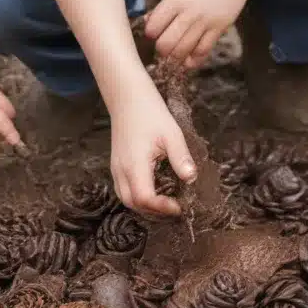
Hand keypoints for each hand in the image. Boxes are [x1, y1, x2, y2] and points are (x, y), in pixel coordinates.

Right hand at [109, 78, 196, 215]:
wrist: (127, 97)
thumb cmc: (150, 112)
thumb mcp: (171, 133)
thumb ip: (180, 158)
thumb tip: (191, 179)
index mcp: (135, 164)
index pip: (145, 198)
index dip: (163, 207)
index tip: (181, 206)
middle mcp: (121, 170)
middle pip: (133, 204)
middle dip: (154, 211)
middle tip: (176, 207)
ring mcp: (116, 168)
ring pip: (126, 198)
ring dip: (145, 206)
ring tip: (167, 201)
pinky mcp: (116, 164)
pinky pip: (123, 189)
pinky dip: (138, 196)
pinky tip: (154, 189)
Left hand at [145, 0, 254, 69]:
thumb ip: (166, 6)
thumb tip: (150, 23)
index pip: (154, 27)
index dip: (150, 33)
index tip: (154, 32)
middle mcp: (189, 12)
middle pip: (167, 44)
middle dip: (162, 50)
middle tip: (164, 47)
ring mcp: (206, 20)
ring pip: (184, 51)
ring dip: (177, 56)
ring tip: (175, 54)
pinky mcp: (220, 27)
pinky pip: (204, 50)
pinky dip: (194, 59)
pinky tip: (189, 60)